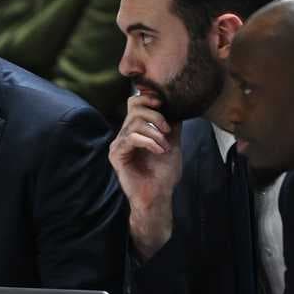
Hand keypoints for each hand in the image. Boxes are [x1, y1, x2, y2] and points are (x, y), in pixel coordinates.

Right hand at [109, 90, 183, 258]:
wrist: (158, 195)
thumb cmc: (163, 173)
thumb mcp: (172, 143)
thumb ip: (171, 125)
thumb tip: (176, 106)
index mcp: (136, 130)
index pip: (135, 103)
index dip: (147, 98)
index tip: (163, 102)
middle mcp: (125, 134)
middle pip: (133, 107)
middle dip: (154, 114)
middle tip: (167, 129)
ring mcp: (119, 144)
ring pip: (134, 123)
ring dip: (155, 133)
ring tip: (164, 146)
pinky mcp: (116, 155)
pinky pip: (131, 138)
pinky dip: (148, 142)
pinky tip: (158, 150)